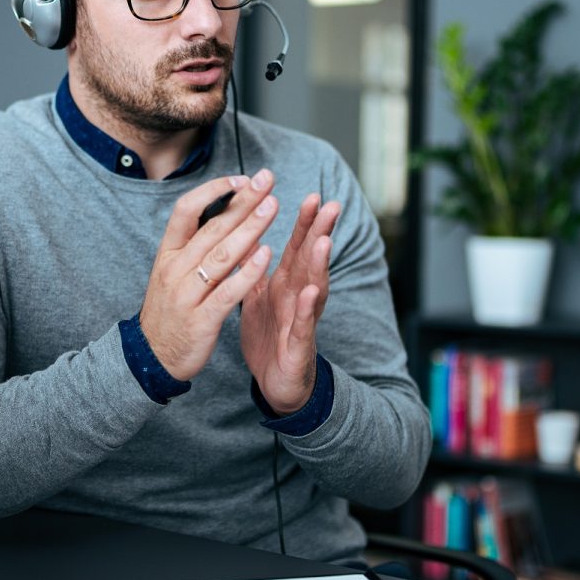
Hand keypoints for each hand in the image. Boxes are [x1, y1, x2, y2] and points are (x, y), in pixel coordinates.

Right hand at [139, 170, 279, 380]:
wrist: (152, 357)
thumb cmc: (170, 310)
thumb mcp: (172, 271)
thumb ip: (193, 244)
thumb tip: (220, 209)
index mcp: (168, 253)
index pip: (186, 210)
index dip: (214, 191)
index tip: (241, 178)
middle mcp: (175, 269)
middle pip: (212, 228)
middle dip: (242, 202)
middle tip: (266, 180)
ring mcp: (187, 295)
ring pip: (221, 255)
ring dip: (250, 228)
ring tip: (273, 207)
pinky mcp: (202, 320)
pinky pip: (228, 292)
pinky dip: (248, 272)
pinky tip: (267, 254)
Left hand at [240, 193, 340, 414]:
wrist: (276, 384)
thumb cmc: (270, 337)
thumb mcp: (259, 298)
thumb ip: (256, 268)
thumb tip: (248, 235)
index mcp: (286, 285)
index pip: (297, 248)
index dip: (305, 223)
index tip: (313, 196)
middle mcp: (299, 298)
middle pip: (311, 261)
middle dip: (320, 233)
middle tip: (330, 205)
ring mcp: (302, 321)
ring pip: (313, 289)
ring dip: (318, 266)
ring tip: (323, 242)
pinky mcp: (298, 346)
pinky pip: (303, 325)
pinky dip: (307, 310)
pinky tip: (311, 294)